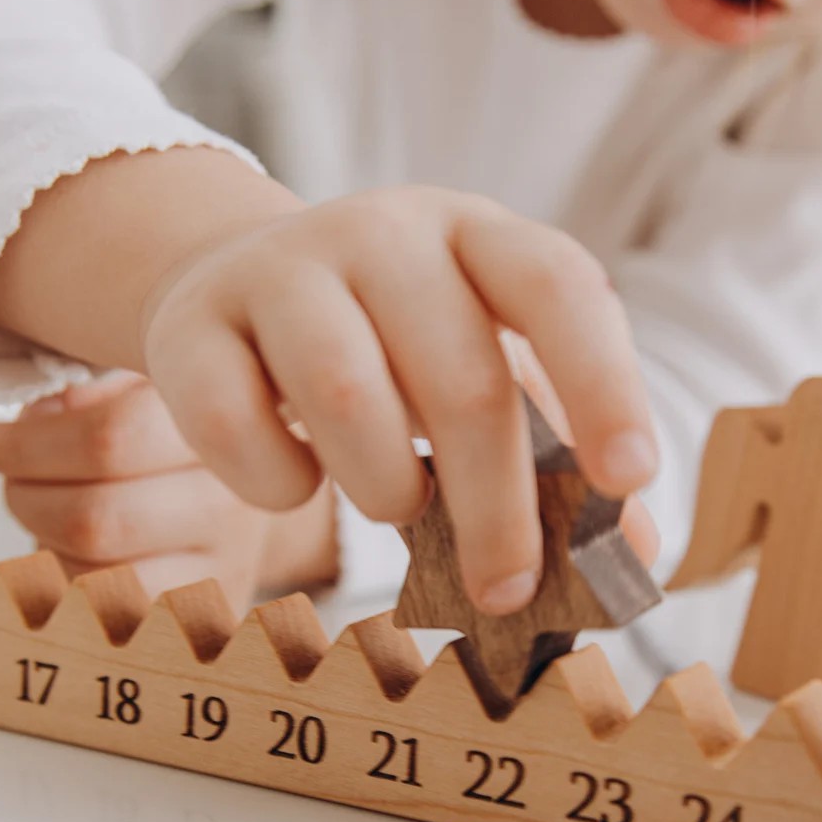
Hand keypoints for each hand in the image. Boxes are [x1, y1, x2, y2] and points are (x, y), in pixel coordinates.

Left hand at [0, 372, 337, 614]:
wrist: (264, 478)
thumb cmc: (175, 426)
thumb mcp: (142, 386)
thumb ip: (88, 394)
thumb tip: (33, 427)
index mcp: (217, 426)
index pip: (112, 439)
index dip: (28, 446)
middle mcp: (236, 503)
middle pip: (96, 518)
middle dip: (26, 498)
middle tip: (9, 479)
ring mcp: (228, 567)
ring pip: (97, 574)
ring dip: (42, 544)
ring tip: (40, 509)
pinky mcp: (213, 614)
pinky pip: (111, 615)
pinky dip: (70, 583)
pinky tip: (72, 551)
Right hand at [141, 185, 658, 615]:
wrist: (233, 284)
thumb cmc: (379, 344)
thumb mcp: (473, 369)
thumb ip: (549, 444)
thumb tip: (629, 543)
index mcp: (471, 234)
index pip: (557, 286)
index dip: (603, 385)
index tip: (627, 482)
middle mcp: (380, 233)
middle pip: (459, 379)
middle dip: (494, 509)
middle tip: (504, 588)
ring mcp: (279, 270)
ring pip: (345, 397)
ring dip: (384, 489)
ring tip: (392, 504)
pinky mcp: (192, 325)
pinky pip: (237, 427)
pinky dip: (276, 486)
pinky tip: (298, 482)